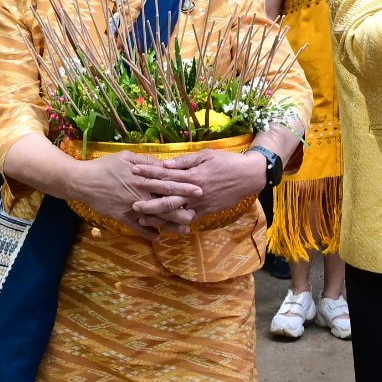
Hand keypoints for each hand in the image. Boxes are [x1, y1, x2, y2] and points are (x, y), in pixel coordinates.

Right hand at [75, 151, 191, 234]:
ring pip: (155, 217)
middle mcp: (140, 194)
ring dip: (170, 224)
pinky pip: (137, 227)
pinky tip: (158, 237)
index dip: (185, 186)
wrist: (83, 181)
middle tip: (198, 211)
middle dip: (183, 207)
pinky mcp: (122, 217)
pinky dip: (148, 233)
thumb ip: (145, 160)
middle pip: (165, 202)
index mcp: (142, 178)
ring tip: (185, 229)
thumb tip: (162, 163)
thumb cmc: (105, 166)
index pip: (168, 182)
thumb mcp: (126, 157)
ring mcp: (131, 207)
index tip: (200, 189)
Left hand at [135, 148, 268, 220]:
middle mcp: (195, 192)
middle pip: (168, 198)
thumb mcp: (206, 155)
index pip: (166, 174)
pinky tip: (164, 227)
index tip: (133, 171)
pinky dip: (176, 225)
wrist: (249, 176)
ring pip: (176, 214)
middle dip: (149, 203)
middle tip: (132, 205)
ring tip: (143, 220)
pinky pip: (189, 220)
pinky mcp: (207, 212)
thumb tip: (165, 164)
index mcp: (193, 175)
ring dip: (159, 218)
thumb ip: (185, 161)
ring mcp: (201, 204)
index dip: (148, 173)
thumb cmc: (226, 162)